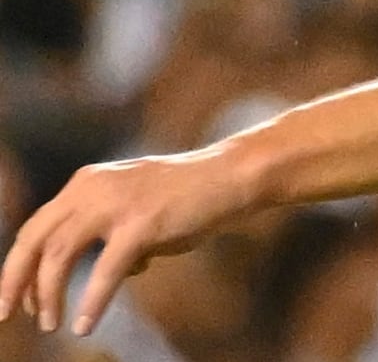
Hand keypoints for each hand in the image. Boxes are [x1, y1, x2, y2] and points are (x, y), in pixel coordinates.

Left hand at [0, 150, 253, 335]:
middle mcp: (92, 188)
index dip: (17, 267)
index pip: (35, 228)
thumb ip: (115, 233)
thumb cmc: (190, 196)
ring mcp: (117, 204)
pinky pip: (105, 272)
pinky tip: (85, 325)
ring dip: (48, 295)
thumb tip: (116, 274)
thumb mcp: (138, 208)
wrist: (231, 176)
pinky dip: (91, 302)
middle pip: (34, 240)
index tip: (12, 300)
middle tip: (7, 316)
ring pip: (59, 255)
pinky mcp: (141, 224)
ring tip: (51, 325)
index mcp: (86, 183)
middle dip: (16, 282)